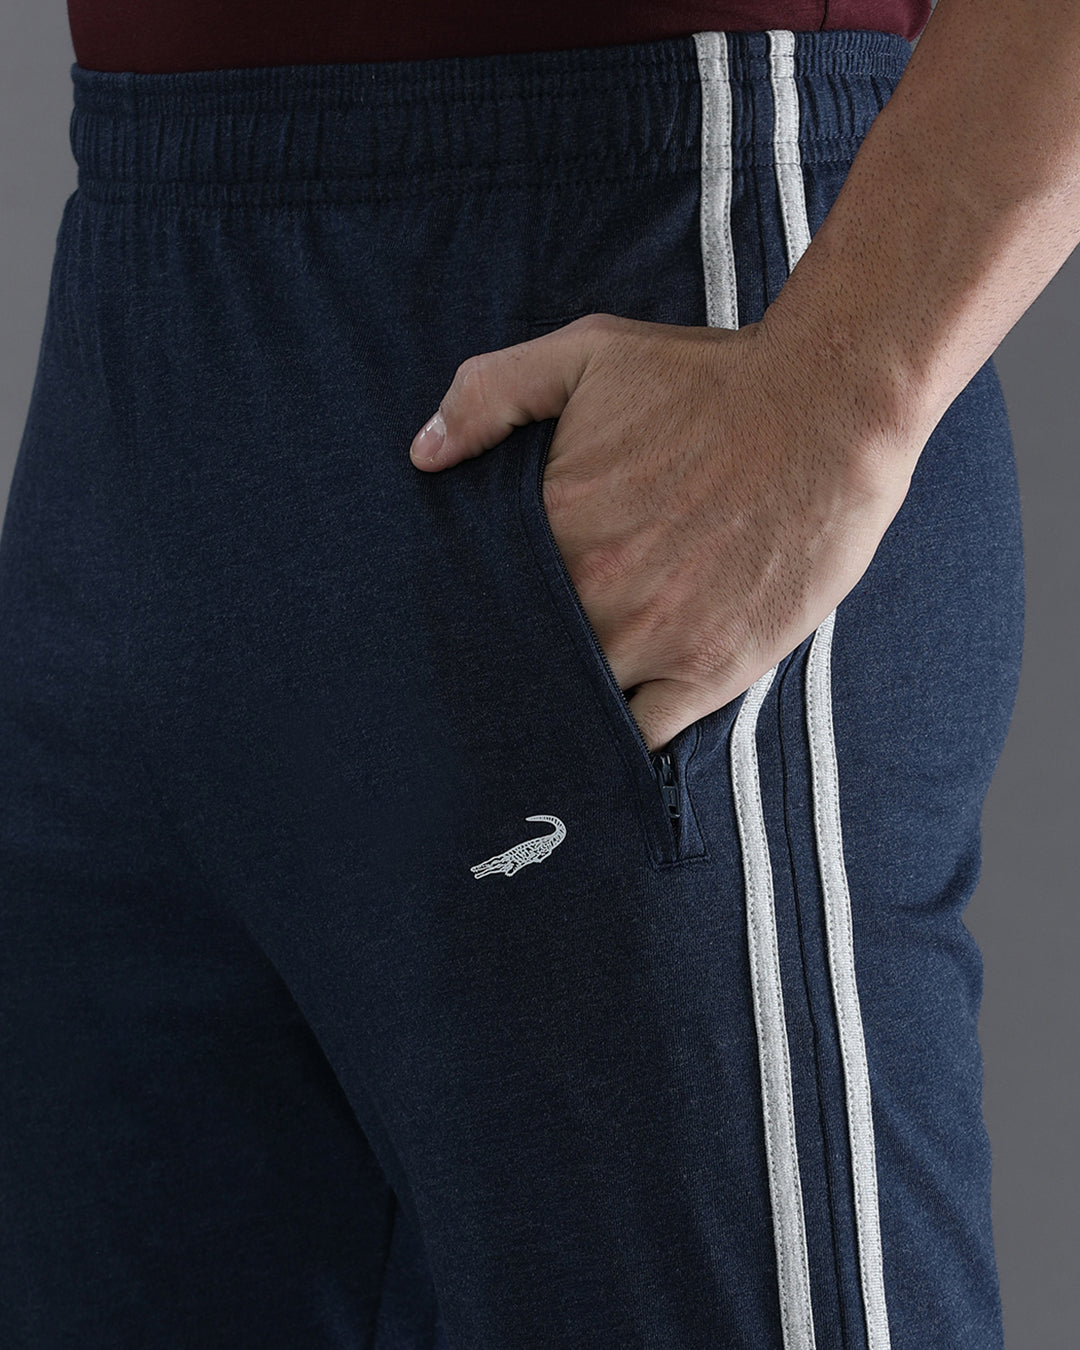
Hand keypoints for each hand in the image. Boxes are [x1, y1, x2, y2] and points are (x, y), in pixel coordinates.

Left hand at [409, 313, 915, 753]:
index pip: (481, 595)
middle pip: (524, 655)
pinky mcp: (710, 671)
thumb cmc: (709, 381)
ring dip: (562, 705)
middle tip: (505, 672)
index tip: (476, 619)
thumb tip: (422, 456)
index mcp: (553, 524)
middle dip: (513, 664)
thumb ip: (491, 393)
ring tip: (552, 708)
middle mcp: (594, 592)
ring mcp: (653, 639)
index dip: (476, 612)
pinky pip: (644, 736)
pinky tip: (609, 733)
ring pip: (577, 701)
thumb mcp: (587, 354)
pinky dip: (620, 741)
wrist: (828, 408)